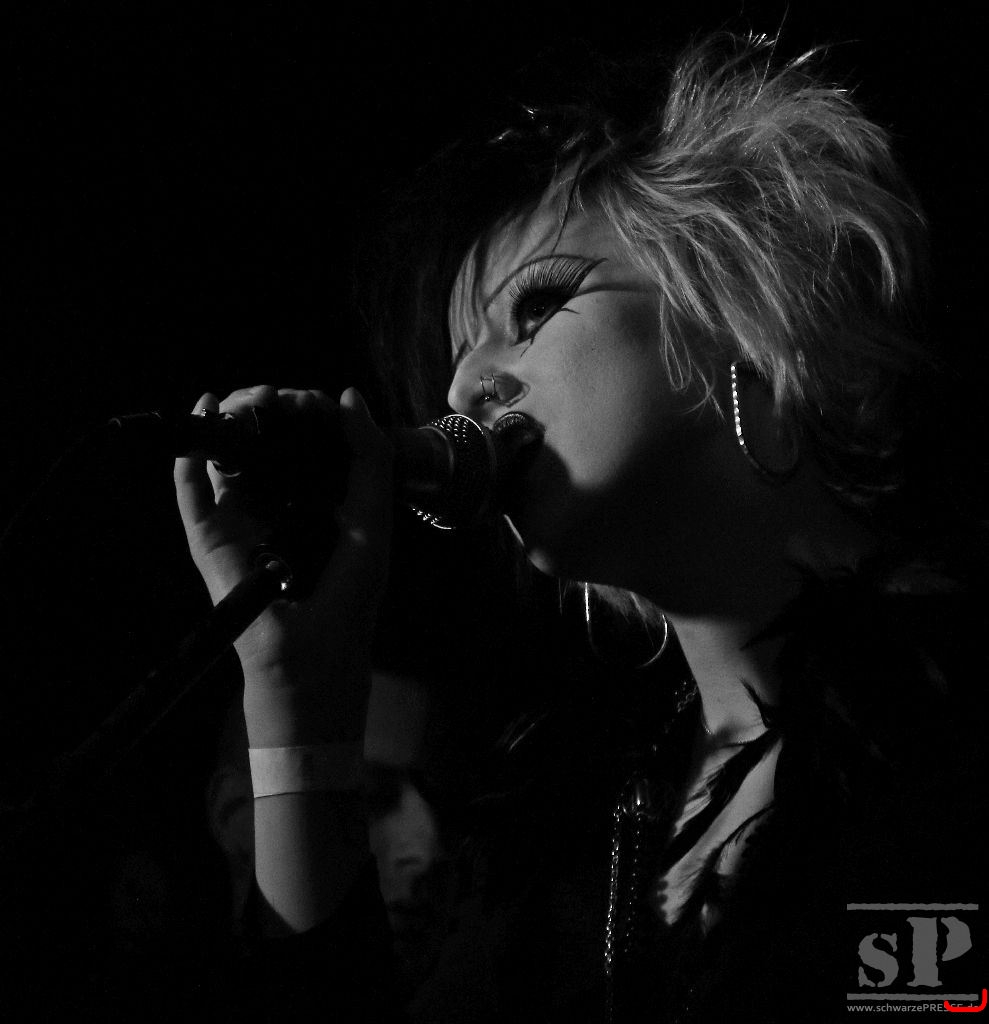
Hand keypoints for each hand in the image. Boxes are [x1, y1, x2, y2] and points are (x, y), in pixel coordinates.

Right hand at [174, 385, 392, 744]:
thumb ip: (368, 461)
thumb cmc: (348, 602)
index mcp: (316, 510)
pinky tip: (201, 418)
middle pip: (265, 448)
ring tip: (248, 398)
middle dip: (272, 413)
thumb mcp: (370, 522)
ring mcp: (239, 526)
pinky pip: (193, 492)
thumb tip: (350, 397)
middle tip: (283, 397)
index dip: (315, 419)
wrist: (308, 672)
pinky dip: (191, 455)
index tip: (325, 398)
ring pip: (227, 460)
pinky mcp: (209, 542)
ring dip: (233, 422)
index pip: (309, 451)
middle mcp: (276, 513)